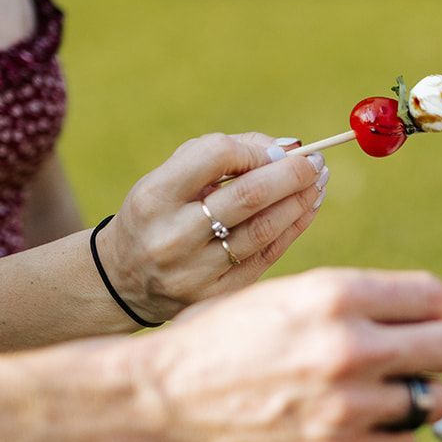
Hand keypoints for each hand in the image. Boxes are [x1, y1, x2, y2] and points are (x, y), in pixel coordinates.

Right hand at [97, 133, 328, 322]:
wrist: (123, 278)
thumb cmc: (159, 212)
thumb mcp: (170, 177)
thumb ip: (224, 154)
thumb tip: (290, 148)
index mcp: (154, 197)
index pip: (215, 156)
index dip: (255, 149)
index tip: (279, 149)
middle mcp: (173, 235)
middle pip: (248, 196)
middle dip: (291, 175)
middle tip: (316, 163)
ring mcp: (195, 270)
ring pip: (264, 229)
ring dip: (300, 201)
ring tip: (317, 183)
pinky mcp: (216, 294)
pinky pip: (267, 256)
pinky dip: (293, 228)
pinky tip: (307, 209)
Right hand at [133, 268, 441, 441]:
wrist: (155, 403)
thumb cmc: (217, 343)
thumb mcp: (283, 297)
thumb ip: (350, 302)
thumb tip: (416, 314)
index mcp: (335, 294)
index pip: (435, 297)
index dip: (438, 312)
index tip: (428, 324)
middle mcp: (348, 346)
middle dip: (438, 356)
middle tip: (416, 364)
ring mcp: (344, 404)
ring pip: (432, 402)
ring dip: (415, 401)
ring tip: (384, 398)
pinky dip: (390, 439)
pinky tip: (361, 428)